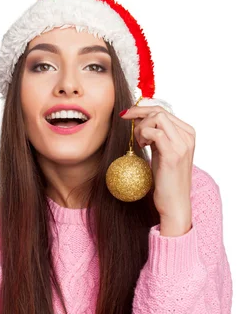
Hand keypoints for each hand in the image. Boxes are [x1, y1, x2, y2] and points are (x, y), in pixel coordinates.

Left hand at [120, 105, 195, 219]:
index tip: (127, 114)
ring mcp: (182, 144)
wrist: (175, 203)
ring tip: (140, 143)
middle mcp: (187, 136)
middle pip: (159, 111)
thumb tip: (140, 119)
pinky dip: (144, 136)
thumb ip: (156, 136)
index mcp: (187, 133)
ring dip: (141, 127)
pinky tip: (142, 147)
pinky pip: (155, 133)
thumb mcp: (162, 152)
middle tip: (125, 121)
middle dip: (138, 114)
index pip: (163, 110)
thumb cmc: (166, 180)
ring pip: (157, 118)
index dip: (142, 109)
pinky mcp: (173, 154)